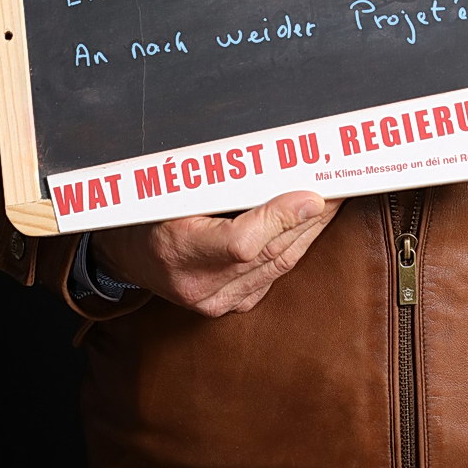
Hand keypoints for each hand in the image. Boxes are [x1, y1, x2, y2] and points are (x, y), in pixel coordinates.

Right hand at [89, 191, 342, 316]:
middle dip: (313, 218)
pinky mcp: (231, 305)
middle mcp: (199, 285)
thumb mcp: (170, 185)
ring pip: (280, 264)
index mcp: (177, 249)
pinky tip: (313, 223)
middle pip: (271, 253)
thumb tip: (266, 162)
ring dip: (313, 231)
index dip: (282, 218)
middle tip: (342, 184)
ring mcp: (217, 301)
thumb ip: (215, 178)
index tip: (313, 195)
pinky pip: (274, 273)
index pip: (242, 242)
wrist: (126, 254)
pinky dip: (297, 245)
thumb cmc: (146, 210)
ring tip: (337, 198)